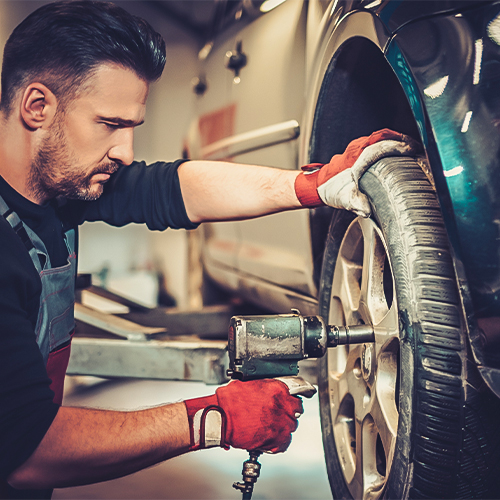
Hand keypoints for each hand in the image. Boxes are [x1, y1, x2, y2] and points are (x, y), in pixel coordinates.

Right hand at [184, 377, 311, 452]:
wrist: (219, 417)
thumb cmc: (229, 401)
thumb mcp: (250, 384)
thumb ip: (267, 386)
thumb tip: (272, 388)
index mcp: (277, 388)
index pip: (297, 392)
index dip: (292, 397)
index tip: (291, 400)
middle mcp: (281, 405)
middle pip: (296, 410)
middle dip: (289, 411)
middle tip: (278, 413)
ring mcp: (279, 423)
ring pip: (292, 426)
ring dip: (283, 425)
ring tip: (270, 425)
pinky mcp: (274, 439)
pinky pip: (285, 442)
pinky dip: (279, 442)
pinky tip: (270, 437)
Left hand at [295, 129, 420, 216]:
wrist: (316, 185)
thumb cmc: (330, 190)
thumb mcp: (344, 199)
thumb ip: (356, 204)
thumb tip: (366, 210)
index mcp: (357, 158)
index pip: (382, 146)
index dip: (400, 147)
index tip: (414, 151)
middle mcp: (357, 148)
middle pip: (383, 135)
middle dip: (402, 139)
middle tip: (417, 147)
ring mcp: (355, 146)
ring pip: (379, 136)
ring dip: (395, 139)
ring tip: (409, 148)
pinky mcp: (355, 148)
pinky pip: (374, 140)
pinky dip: (386, 142)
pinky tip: (393, 151)